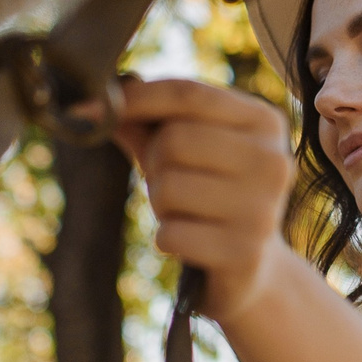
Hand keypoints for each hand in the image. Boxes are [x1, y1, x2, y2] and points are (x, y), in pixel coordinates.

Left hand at [111, 77, 297, 321]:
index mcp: (264, 122)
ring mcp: (264, 208)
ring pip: (169, 187)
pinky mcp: (245, 253)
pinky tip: (192, 243)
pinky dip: (167, 239)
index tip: (91, 109)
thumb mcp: (184, 151)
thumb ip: (145, 123)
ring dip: (161, 205)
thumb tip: (88, 108)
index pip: (189, 93)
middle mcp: (273, 161)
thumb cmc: (211, 195)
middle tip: (170, 183)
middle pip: (175, 140)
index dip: (136, 99)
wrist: (254, 268)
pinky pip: (171, 234)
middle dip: (154, 164)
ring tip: (186, 214)